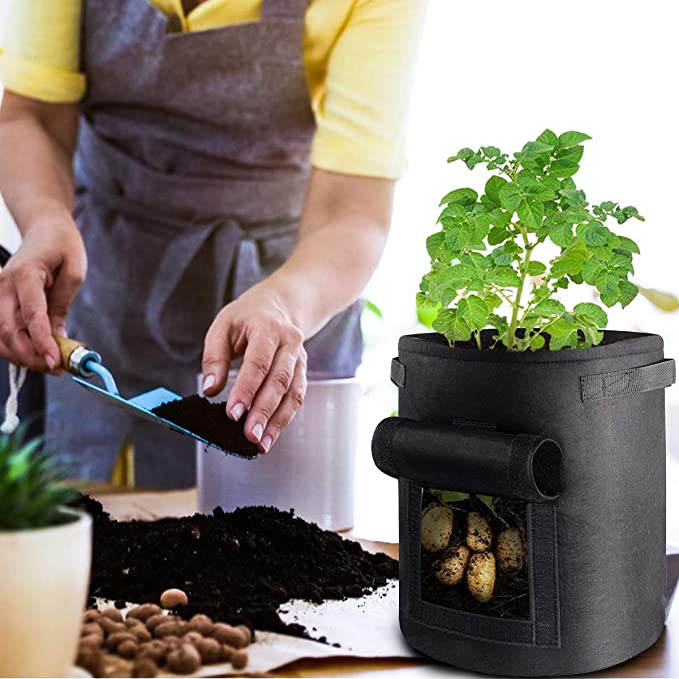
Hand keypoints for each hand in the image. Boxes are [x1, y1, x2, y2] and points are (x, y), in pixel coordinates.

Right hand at [0, 220, 86, 370]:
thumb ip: (62, 305)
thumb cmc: (62, 246)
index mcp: (26, 274)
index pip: (31, 315)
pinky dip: (15, 347)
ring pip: (0, 335)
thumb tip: (57, 337)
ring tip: (50, 365)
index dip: (41, 341)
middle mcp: (4, 284)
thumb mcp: (74, 272)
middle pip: (8, 330)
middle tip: (57, 368)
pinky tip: (35, 354)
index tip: (54, 361)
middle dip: (31, 355)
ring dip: (22, 355)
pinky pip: (0, 331)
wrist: (45, 229)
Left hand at [202, 283, 306, 453]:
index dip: (246, 390)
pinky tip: (272, 434)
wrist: (282, 305)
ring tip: (261, 443)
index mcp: (267, 328)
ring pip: (293, 393)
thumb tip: (211, 389)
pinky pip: (297, 397)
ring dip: (278, 421)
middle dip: (263, 411)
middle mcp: (289, 343)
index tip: (232, 413)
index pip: (257, 363)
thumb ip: (215, 357)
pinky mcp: (302, 371)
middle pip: (279, 381)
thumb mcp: (223, 325)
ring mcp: (299, 358)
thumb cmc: (248, 316)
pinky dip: (285, 418)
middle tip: (249, 435)